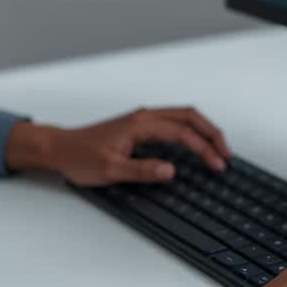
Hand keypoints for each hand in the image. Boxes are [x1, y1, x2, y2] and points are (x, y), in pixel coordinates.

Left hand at [4, 107, 231, 185]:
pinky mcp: (139, 125)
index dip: (204, 149)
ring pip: (182, 116)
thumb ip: (142, 170)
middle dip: (211, 133)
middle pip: (189, 116)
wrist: (60, 148)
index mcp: (140, 124)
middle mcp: (144, 117)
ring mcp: (142, 119)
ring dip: (202, 129)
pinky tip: (193, 144)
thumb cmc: (80, 157)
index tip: (218, 164)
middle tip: (227, 153)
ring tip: (217, 148)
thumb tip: (170, 170)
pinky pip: (173, 122)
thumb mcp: (110, 169)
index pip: (182, 133)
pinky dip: (190, 130)